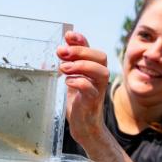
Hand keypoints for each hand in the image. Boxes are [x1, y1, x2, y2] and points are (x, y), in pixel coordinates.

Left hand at [57, 31, 109, 146]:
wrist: (84, 126)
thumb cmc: (78, 101)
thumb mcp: (72, 78)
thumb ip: (70, 64)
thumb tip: (61, 47)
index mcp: (94, 68)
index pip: (91, 48)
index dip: (81, 40)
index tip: (68, 35)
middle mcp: (99, 77)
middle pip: (100, 56)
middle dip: (80, 51)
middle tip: (61, 52)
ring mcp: (99, 89)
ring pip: (101, 71)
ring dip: (81, 66)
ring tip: (63, 68)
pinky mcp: (93, 102)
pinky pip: (91, 89)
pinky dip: (79, 82)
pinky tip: (67, 82)